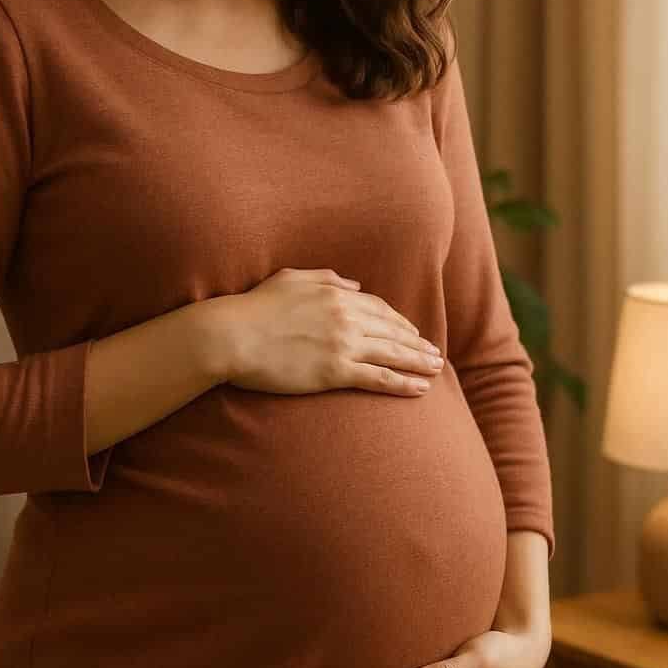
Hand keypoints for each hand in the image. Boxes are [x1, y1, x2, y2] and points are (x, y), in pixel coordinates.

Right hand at [219, 267, 445, 398]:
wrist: (232, 335)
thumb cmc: (254, 307)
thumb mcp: (291, 279)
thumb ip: (327, 278)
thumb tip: (355, 285)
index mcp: (336, 294)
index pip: (379, 308)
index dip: (400, 322)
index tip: (413, 332)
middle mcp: (346, 317)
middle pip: (393, 331)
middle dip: (417, 343)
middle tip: (435, 355)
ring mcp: (342, 345)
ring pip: (392, 354)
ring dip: (418, 363)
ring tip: (436, 371)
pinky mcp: (334, 372)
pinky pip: (378, 377)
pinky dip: (402, 383)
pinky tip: (419, 389)